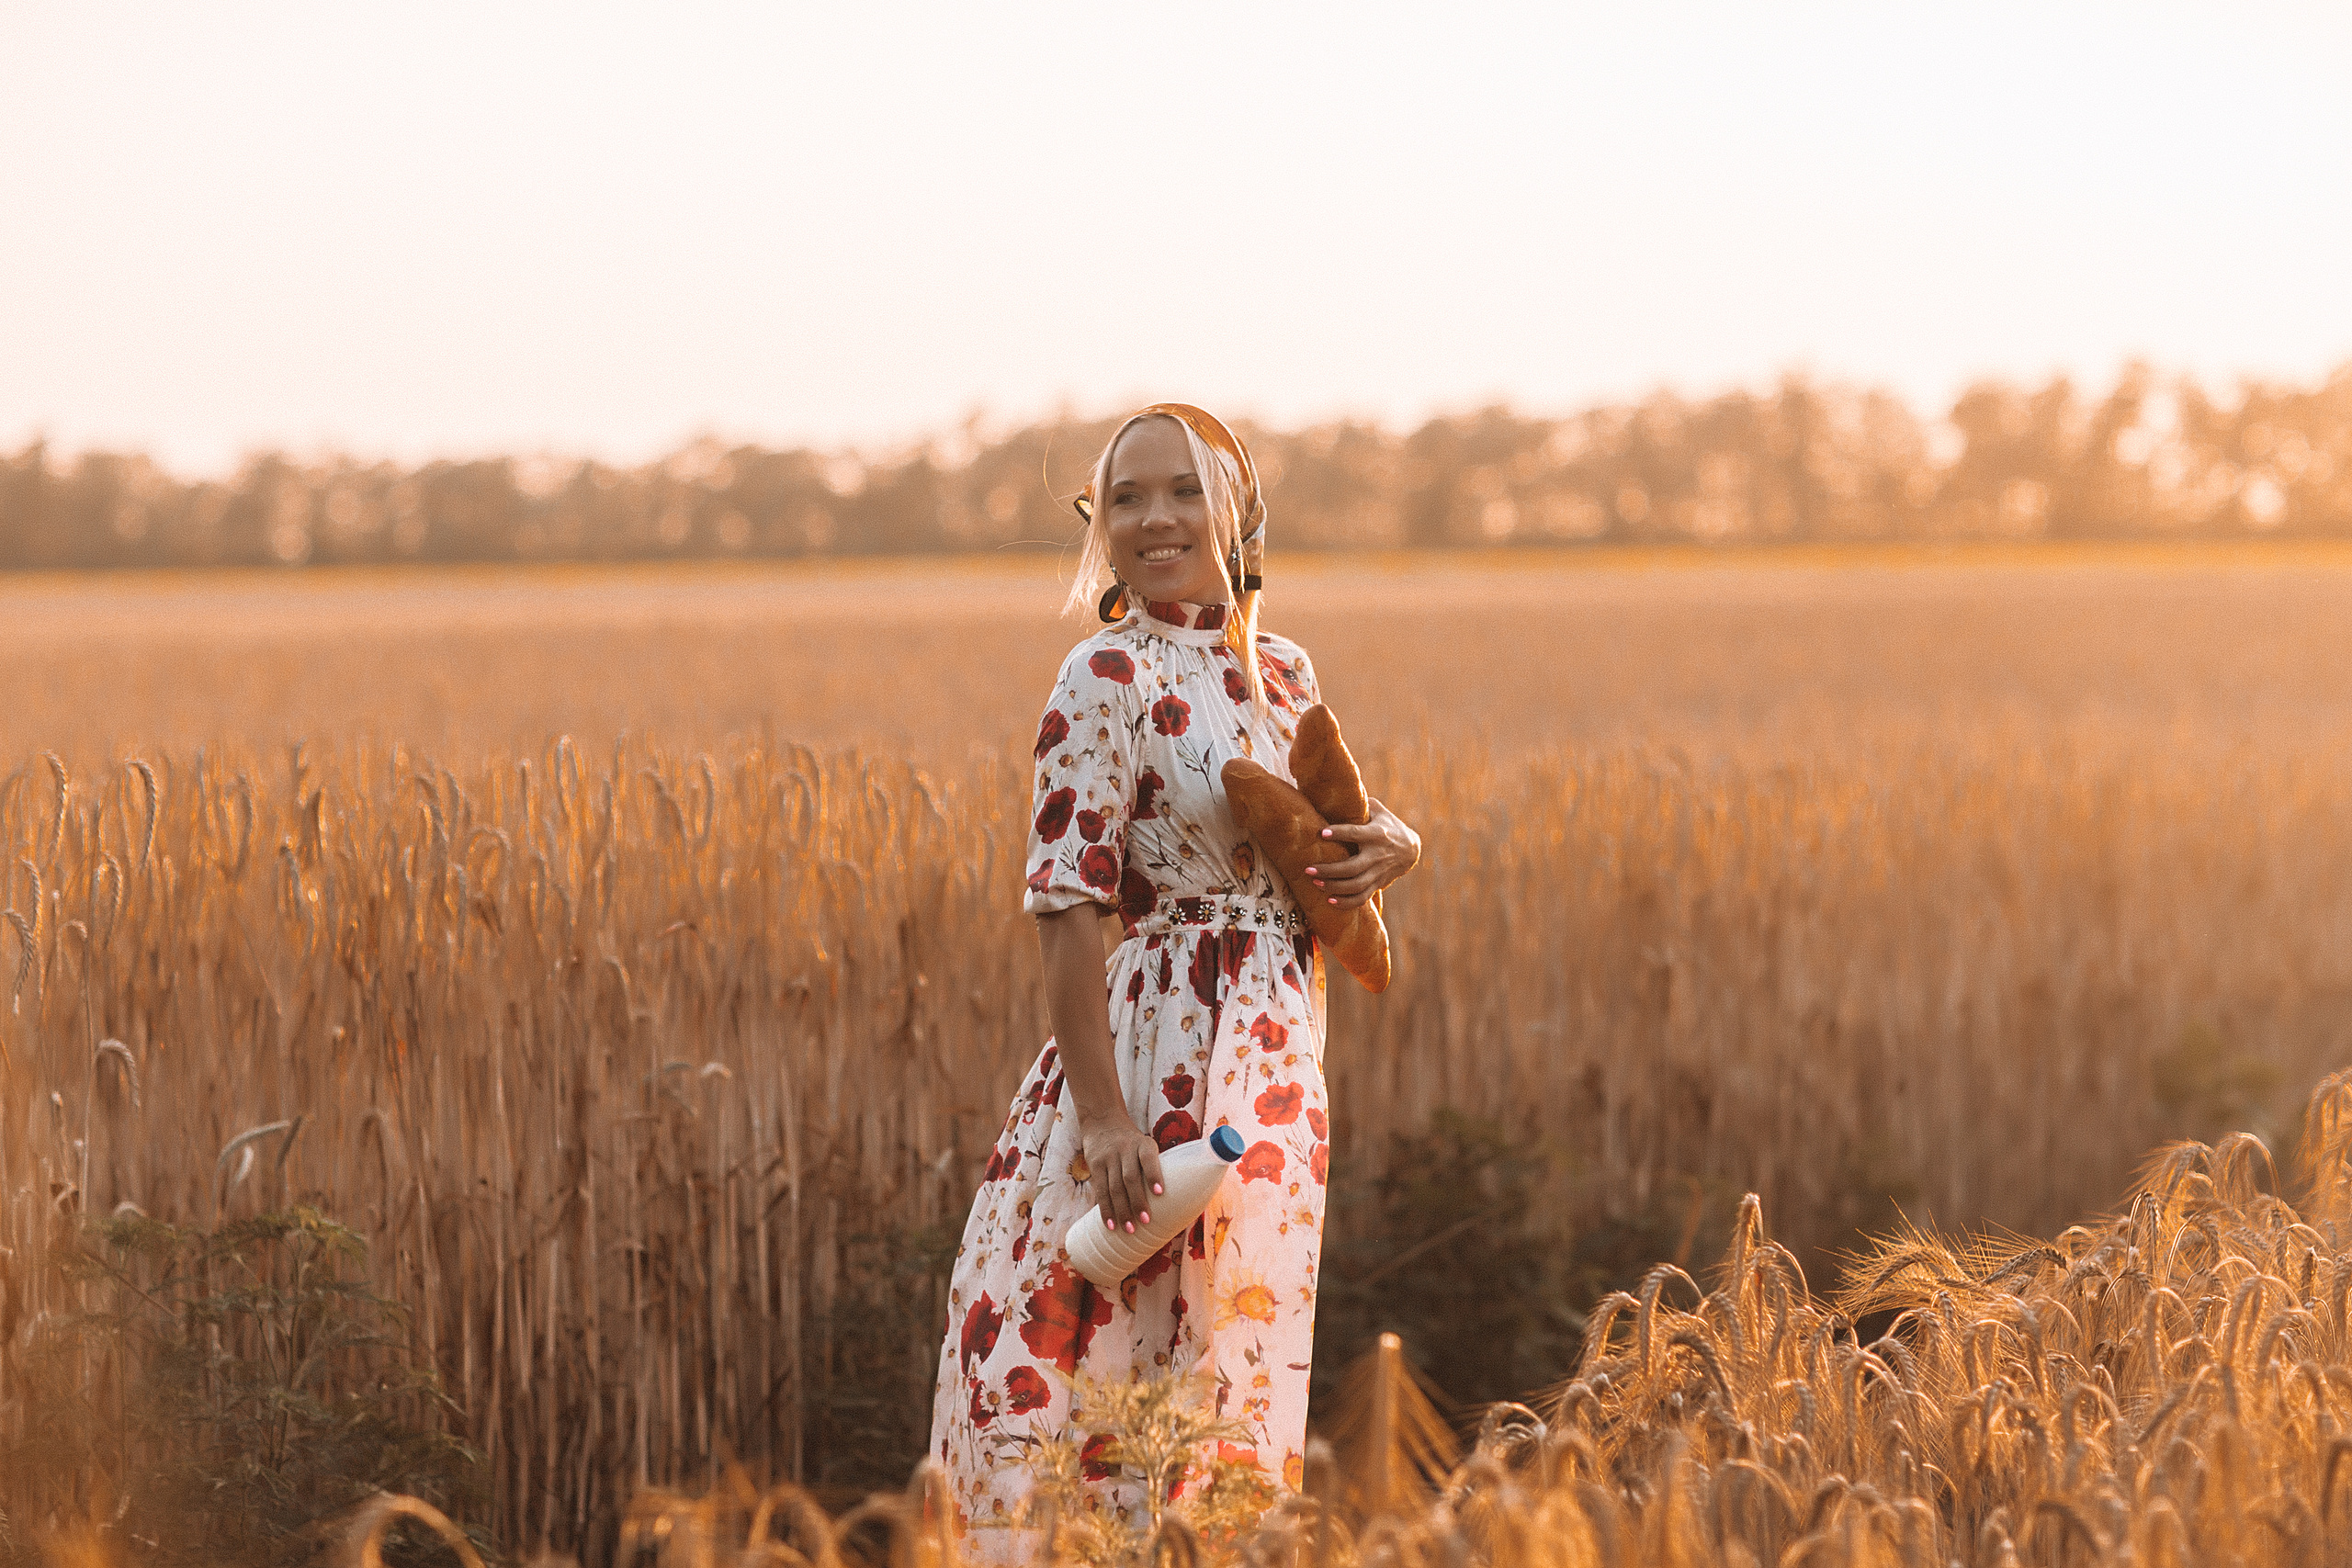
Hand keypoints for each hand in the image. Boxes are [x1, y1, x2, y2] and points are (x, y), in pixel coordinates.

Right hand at [1078, 1114, 1165, 1231]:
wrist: (1103, 1121)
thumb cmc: (1131, 1142)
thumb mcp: (1144, 1145)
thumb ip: (1152, 1166)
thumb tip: (1169, 1201)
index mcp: (1143, 1144)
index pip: (1149, 1158)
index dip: (1154, 1175)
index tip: (1160, 1193)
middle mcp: (1126, 1149)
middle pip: (1130, 1178)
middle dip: (1138, 1201)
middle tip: (1146, 1221)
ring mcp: (1109, 1157)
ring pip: (1114, 1187)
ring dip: (1122, 1211)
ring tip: (1130, 1229)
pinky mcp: (1095, 1164)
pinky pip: (1100, 1190)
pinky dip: (1106, 1209)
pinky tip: (1110, 1224)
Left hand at [1305, 796, 1420, 910]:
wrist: (1411, 849)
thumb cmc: (1387, 825)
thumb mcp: (1378, 811)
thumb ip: (1361, 805)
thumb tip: (1338, 789)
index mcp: (1377, 834)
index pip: (1356, 833)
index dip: (1339, 833)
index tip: (1321, 833)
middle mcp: (1378, 855)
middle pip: (1352, 867)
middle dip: (1329, 870)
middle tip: (1308, 870)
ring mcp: (1378, 872)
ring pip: (1356, 885)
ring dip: (1334, 887)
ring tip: (1315, 883)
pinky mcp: (1378, 884)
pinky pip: (1362, 898)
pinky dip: (1346, 903)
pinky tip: (1330, 901)